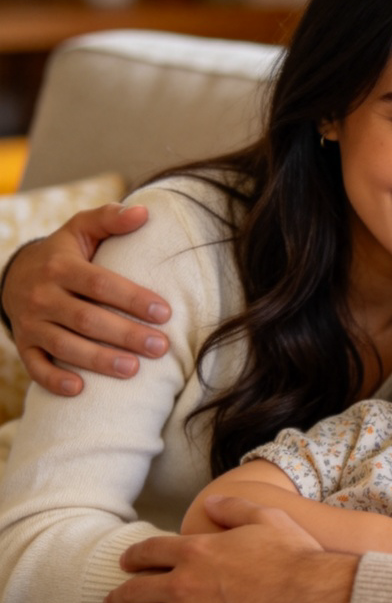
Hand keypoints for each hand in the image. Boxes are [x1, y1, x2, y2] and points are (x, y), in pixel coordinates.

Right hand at [1, 203, 170, 395]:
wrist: (15, 275)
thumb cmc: (64, 253)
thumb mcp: (81, 229)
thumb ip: (110, 218)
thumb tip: (144, 213)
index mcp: (60, 267)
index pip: (101, 284)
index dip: (133, 298)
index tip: (165, 312)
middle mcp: (43, 296)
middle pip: (87, 319)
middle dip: (126, 335)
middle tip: (160, 347)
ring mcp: (32, 323)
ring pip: (65, 345)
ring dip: (99, 360)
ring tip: (133, 370)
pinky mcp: (25, 344)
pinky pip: (36, 367)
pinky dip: (55, 380)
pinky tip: (80, 390)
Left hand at [103, 496, 356, 602]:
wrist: (312, 602)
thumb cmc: (295, 559)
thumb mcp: (268, 519)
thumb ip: (235, 508)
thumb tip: (213, 501)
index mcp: (197, 550)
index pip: (150, 552)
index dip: (133, 558)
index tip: (125, 564)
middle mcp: (183, 583)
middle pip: (134, 592)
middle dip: (116, 600)